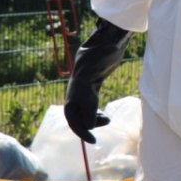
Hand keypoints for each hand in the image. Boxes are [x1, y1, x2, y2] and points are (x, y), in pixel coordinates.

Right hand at [63, 18, 130, 143]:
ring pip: (82, 113)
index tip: (92, 139)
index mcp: (77, 89)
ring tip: (106, 120)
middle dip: (84, 128)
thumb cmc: (104, 51)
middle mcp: (76, 90)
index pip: (73, 115)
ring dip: (92, 121)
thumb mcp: (98, 70)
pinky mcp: (90, 87)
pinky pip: (88, 107)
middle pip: (75, 117)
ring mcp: (82, 89)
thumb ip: (92, 93)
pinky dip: (95, 115)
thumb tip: (90, 116)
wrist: (107, 41)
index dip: (81, 129)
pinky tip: (104, 117)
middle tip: (95, 138)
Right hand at [63, 86, 108, 144]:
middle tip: (107, 119)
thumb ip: (89, 117)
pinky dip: (97, 115)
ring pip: (88, 119)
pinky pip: (91, 113)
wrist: (91, 69)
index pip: (75, 127)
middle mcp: (72, 108)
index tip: (94, 142)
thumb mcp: (89, 104)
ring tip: (107, 117)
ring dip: (97, 120)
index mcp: (69, 110)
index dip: (84, 135)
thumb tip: (90, 127)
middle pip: (82, 123)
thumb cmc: (88, 87)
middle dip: (94, 124)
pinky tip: (104, 115)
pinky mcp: (87, 100)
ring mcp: (79, 104)